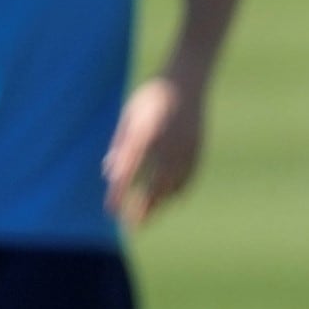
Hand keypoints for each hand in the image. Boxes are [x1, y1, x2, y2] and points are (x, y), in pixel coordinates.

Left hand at [107, 76, 208, 226]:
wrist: (187, 81)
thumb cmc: (151, 97)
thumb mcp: (130, 116)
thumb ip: (120, 145)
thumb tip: (110, 174)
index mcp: (146, 133)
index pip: (129, 170)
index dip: (119, 193)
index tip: (111, 210)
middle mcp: (167, 144)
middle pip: (154, 186)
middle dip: (142, 208)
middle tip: (131, 226)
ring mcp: (186, 148)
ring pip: (172, 185)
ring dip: (159, 203)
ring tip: (148, 217)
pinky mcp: (198, 150)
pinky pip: (187, 178)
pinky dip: (177, 191)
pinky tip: (168, 200)